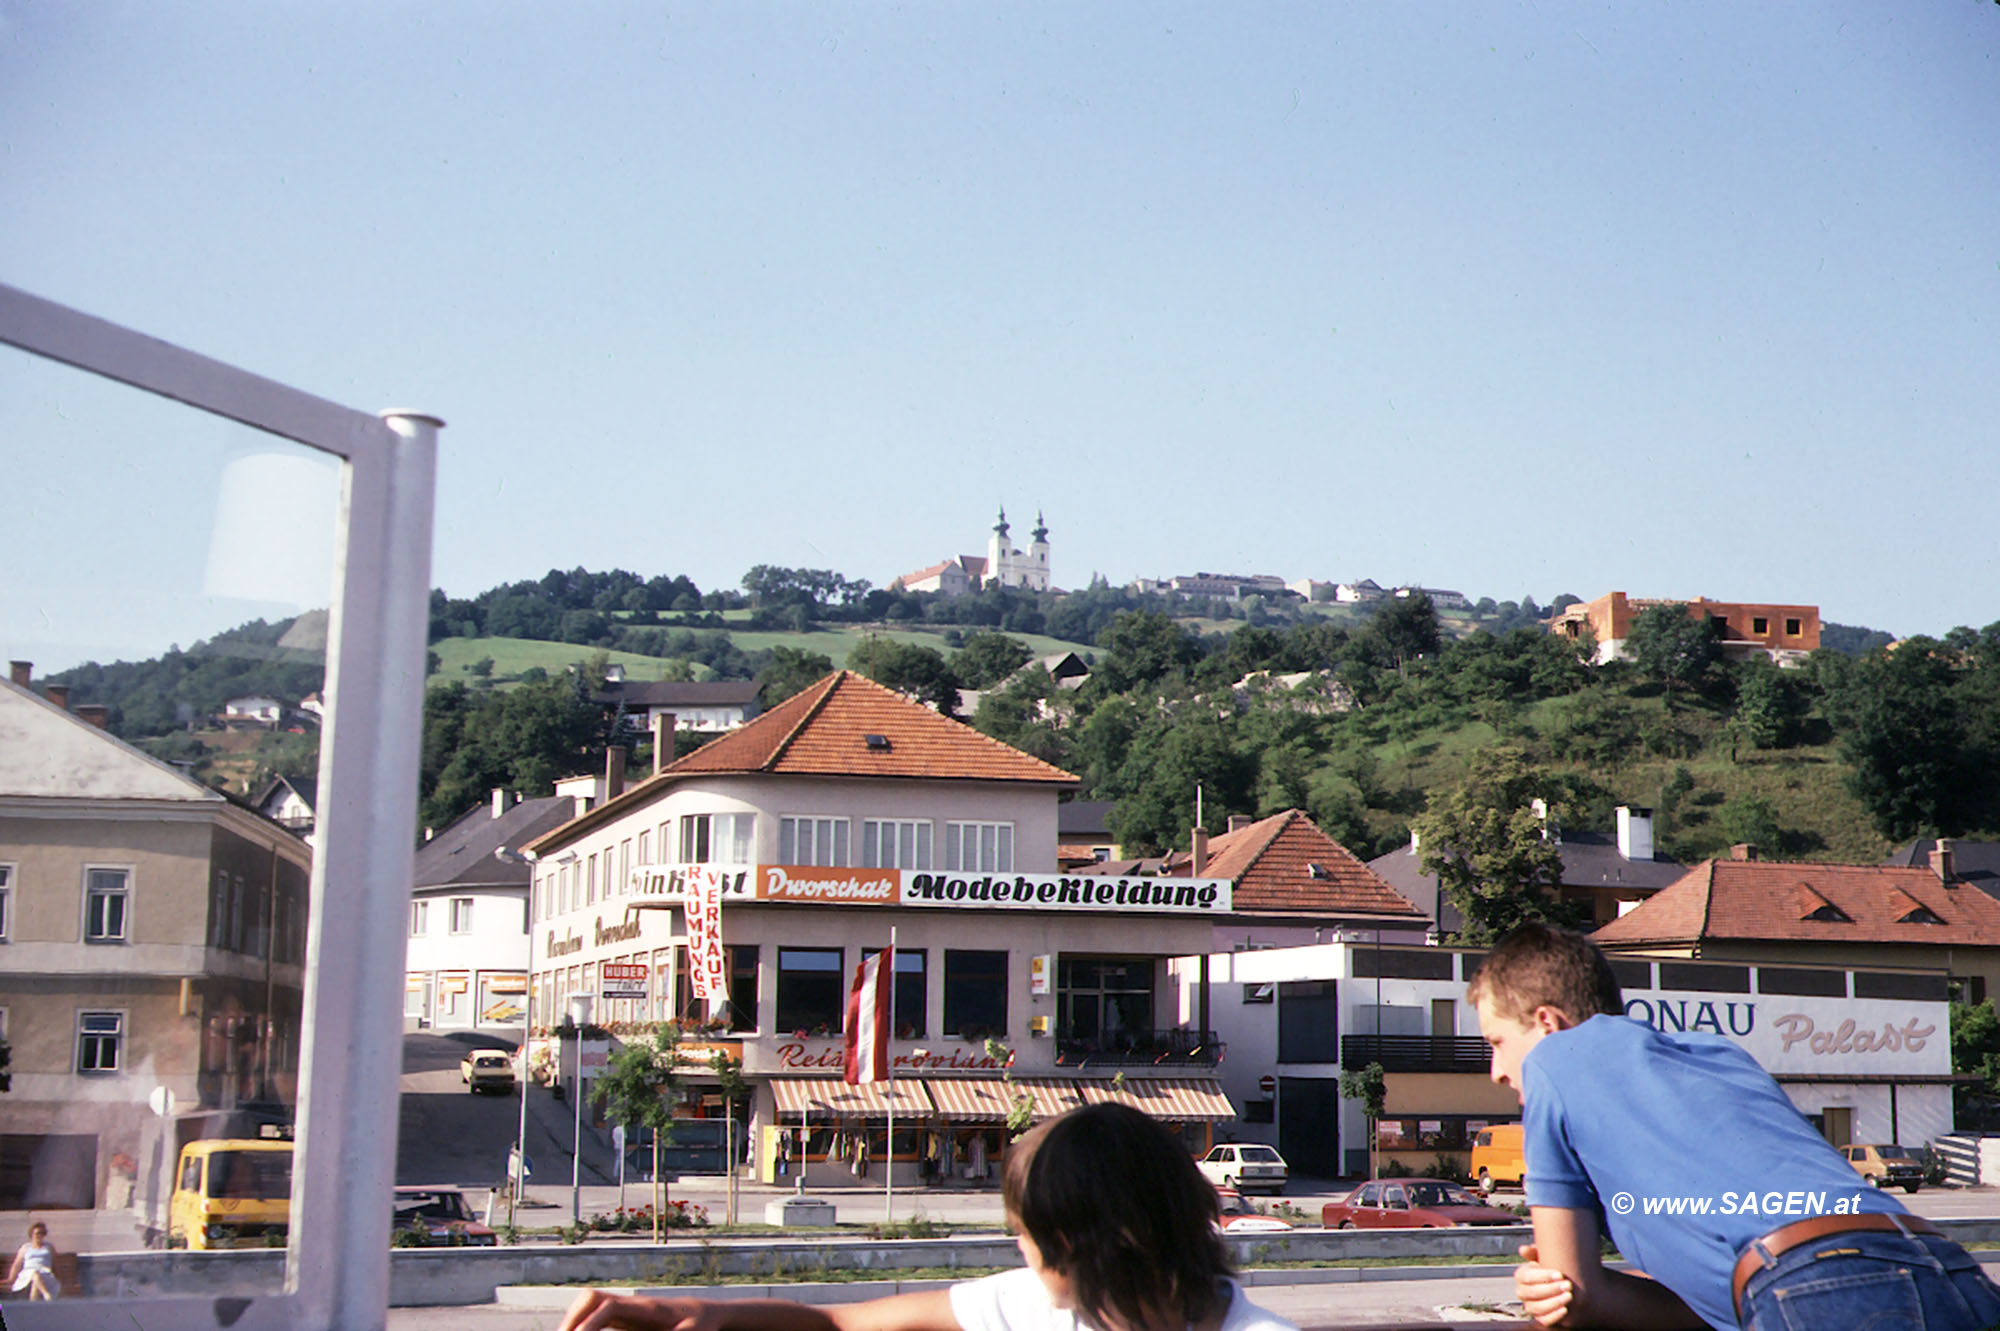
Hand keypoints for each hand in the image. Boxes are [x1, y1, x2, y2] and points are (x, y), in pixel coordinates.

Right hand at [560, 1291, 726, 1330]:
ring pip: (588, 1304)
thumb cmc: (700, 1323)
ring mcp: (625, 1309)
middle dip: (572, 1319)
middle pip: (590, 1298)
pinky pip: (595, 1316)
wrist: (705, 1312)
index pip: (606, 1306)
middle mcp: (630, 1304)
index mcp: (645, 1307)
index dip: (588, 1323)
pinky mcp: (624, 1318)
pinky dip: (582, 1325)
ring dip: (573, 1321)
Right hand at [1515, 1242, 1575, 1326]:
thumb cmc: (1550, 1268)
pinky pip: (1543, 1320)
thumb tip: (1523, 1249)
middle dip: (1551, 1289)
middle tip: (1568, 1285)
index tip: (1559, 1274)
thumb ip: (1533, 1252)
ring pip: (1537, 1308)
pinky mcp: (1539, 1317)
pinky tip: (1565, 1309)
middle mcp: (1522, 1292)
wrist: (1559, 1283)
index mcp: (1521, 1275)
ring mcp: (1529, 1306)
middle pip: (1532, 1293)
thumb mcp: (1542, 1257)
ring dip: (1553, 1303)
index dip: (1543, 1276)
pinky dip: (1554, 1316)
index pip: (1527, 1277)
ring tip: (1568, 1296)